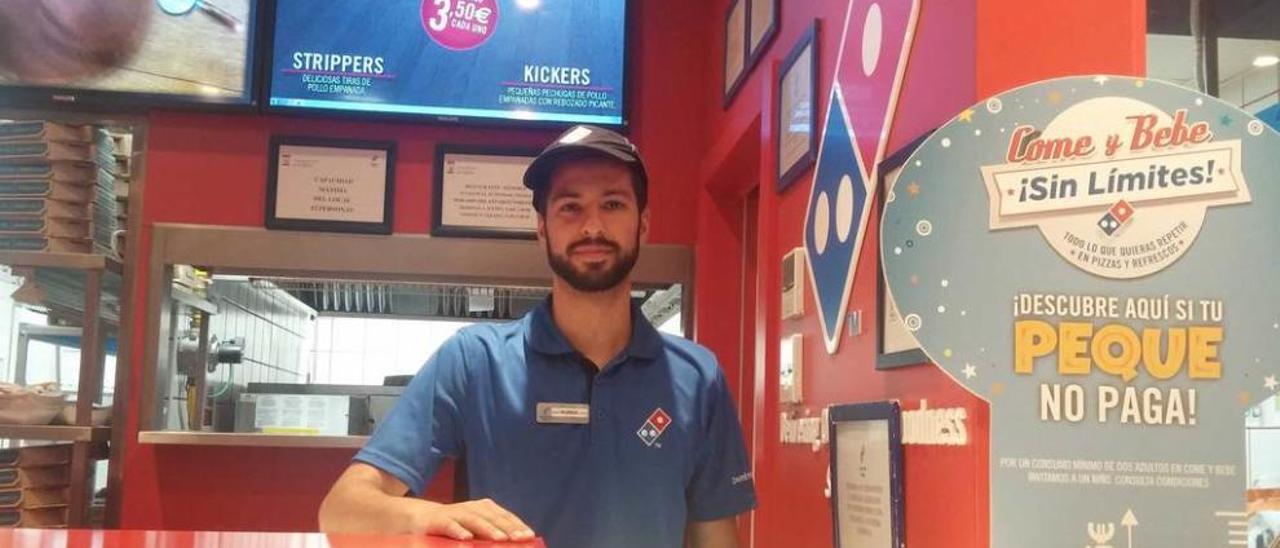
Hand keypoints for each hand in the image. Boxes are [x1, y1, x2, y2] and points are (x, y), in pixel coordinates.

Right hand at [413, 498, 534, 541]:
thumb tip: (514, 543)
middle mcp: (472, 508)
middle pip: (493, 517)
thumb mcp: (476, 529)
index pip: (505, 516)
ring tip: (500, 539)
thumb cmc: (456, 526)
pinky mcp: (439, 520)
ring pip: (474, 520)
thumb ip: (492, 534)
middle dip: (507, 528)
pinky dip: (458, 530)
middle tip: (520, 538)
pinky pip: (450, 525)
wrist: (422, 518)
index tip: (530, 536)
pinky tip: (466, 538)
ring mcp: (455, 513)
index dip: (517, 525)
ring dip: (488, 529)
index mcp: (484, 509)